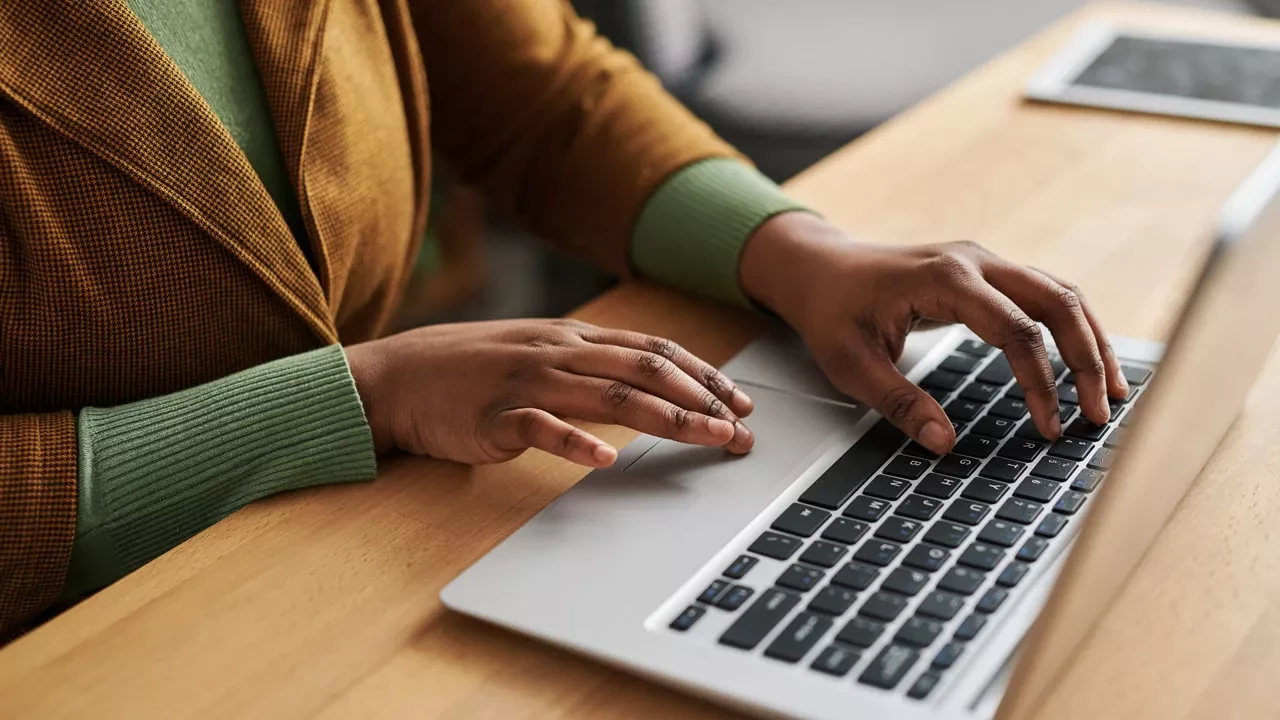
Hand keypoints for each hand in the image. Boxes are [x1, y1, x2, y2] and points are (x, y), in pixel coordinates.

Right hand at [344, 319, 754, 466]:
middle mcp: (560, 353)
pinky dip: (575, 443)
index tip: (741, 400)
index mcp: (574, 339)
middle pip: (646, 370)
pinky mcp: (496, 416)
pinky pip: (541, 428)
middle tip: (741, 429)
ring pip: (610, 395)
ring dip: (666, 418)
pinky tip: (605, 459)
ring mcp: (528, 381)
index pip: (655, 350)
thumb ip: (588, 364)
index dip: (703, 375)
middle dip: (703, 399)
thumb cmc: (472, 369)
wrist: (398, 376)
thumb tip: (647, 383)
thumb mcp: (539, 352)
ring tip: (707, 437)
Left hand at [740, 212, 1127, 454]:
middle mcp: (974, 261)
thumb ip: (897, 403)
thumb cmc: (830, 310)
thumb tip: (943, 444)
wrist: (817, 266)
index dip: (1040, 381)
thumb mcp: (849, 364)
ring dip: (1091, 341)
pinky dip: (1071, 328)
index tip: (1048, 426)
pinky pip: (1044, 295)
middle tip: (1099, 414)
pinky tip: (1086, 363)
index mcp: (944, 278)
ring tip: (1113, 393)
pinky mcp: (986, 273)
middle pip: (1056, 302)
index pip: (1014, 330)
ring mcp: (984, 262)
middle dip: (1087, 360)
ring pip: (1060, 294)